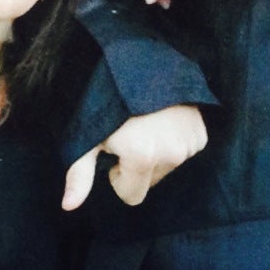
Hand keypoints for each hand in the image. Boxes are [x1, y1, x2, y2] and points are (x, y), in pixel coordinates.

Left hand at [62, 105, 207, 210]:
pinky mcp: (201, 133)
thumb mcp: (88, 137)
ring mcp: (189, 143)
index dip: (118, 177)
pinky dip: (173, 142)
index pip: (132, 196)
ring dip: (156, 153)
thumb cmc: (107, 101)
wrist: (139, 62)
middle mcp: (171, 154)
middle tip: (129, 135)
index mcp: (143, 157)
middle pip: (150, 182)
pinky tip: (163, 121)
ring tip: (146, 124)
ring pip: (167, 167)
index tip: (114, 152)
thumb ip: (79, 174)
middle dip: (137, 166)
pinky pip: (183, 153)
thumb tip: (68, 207)